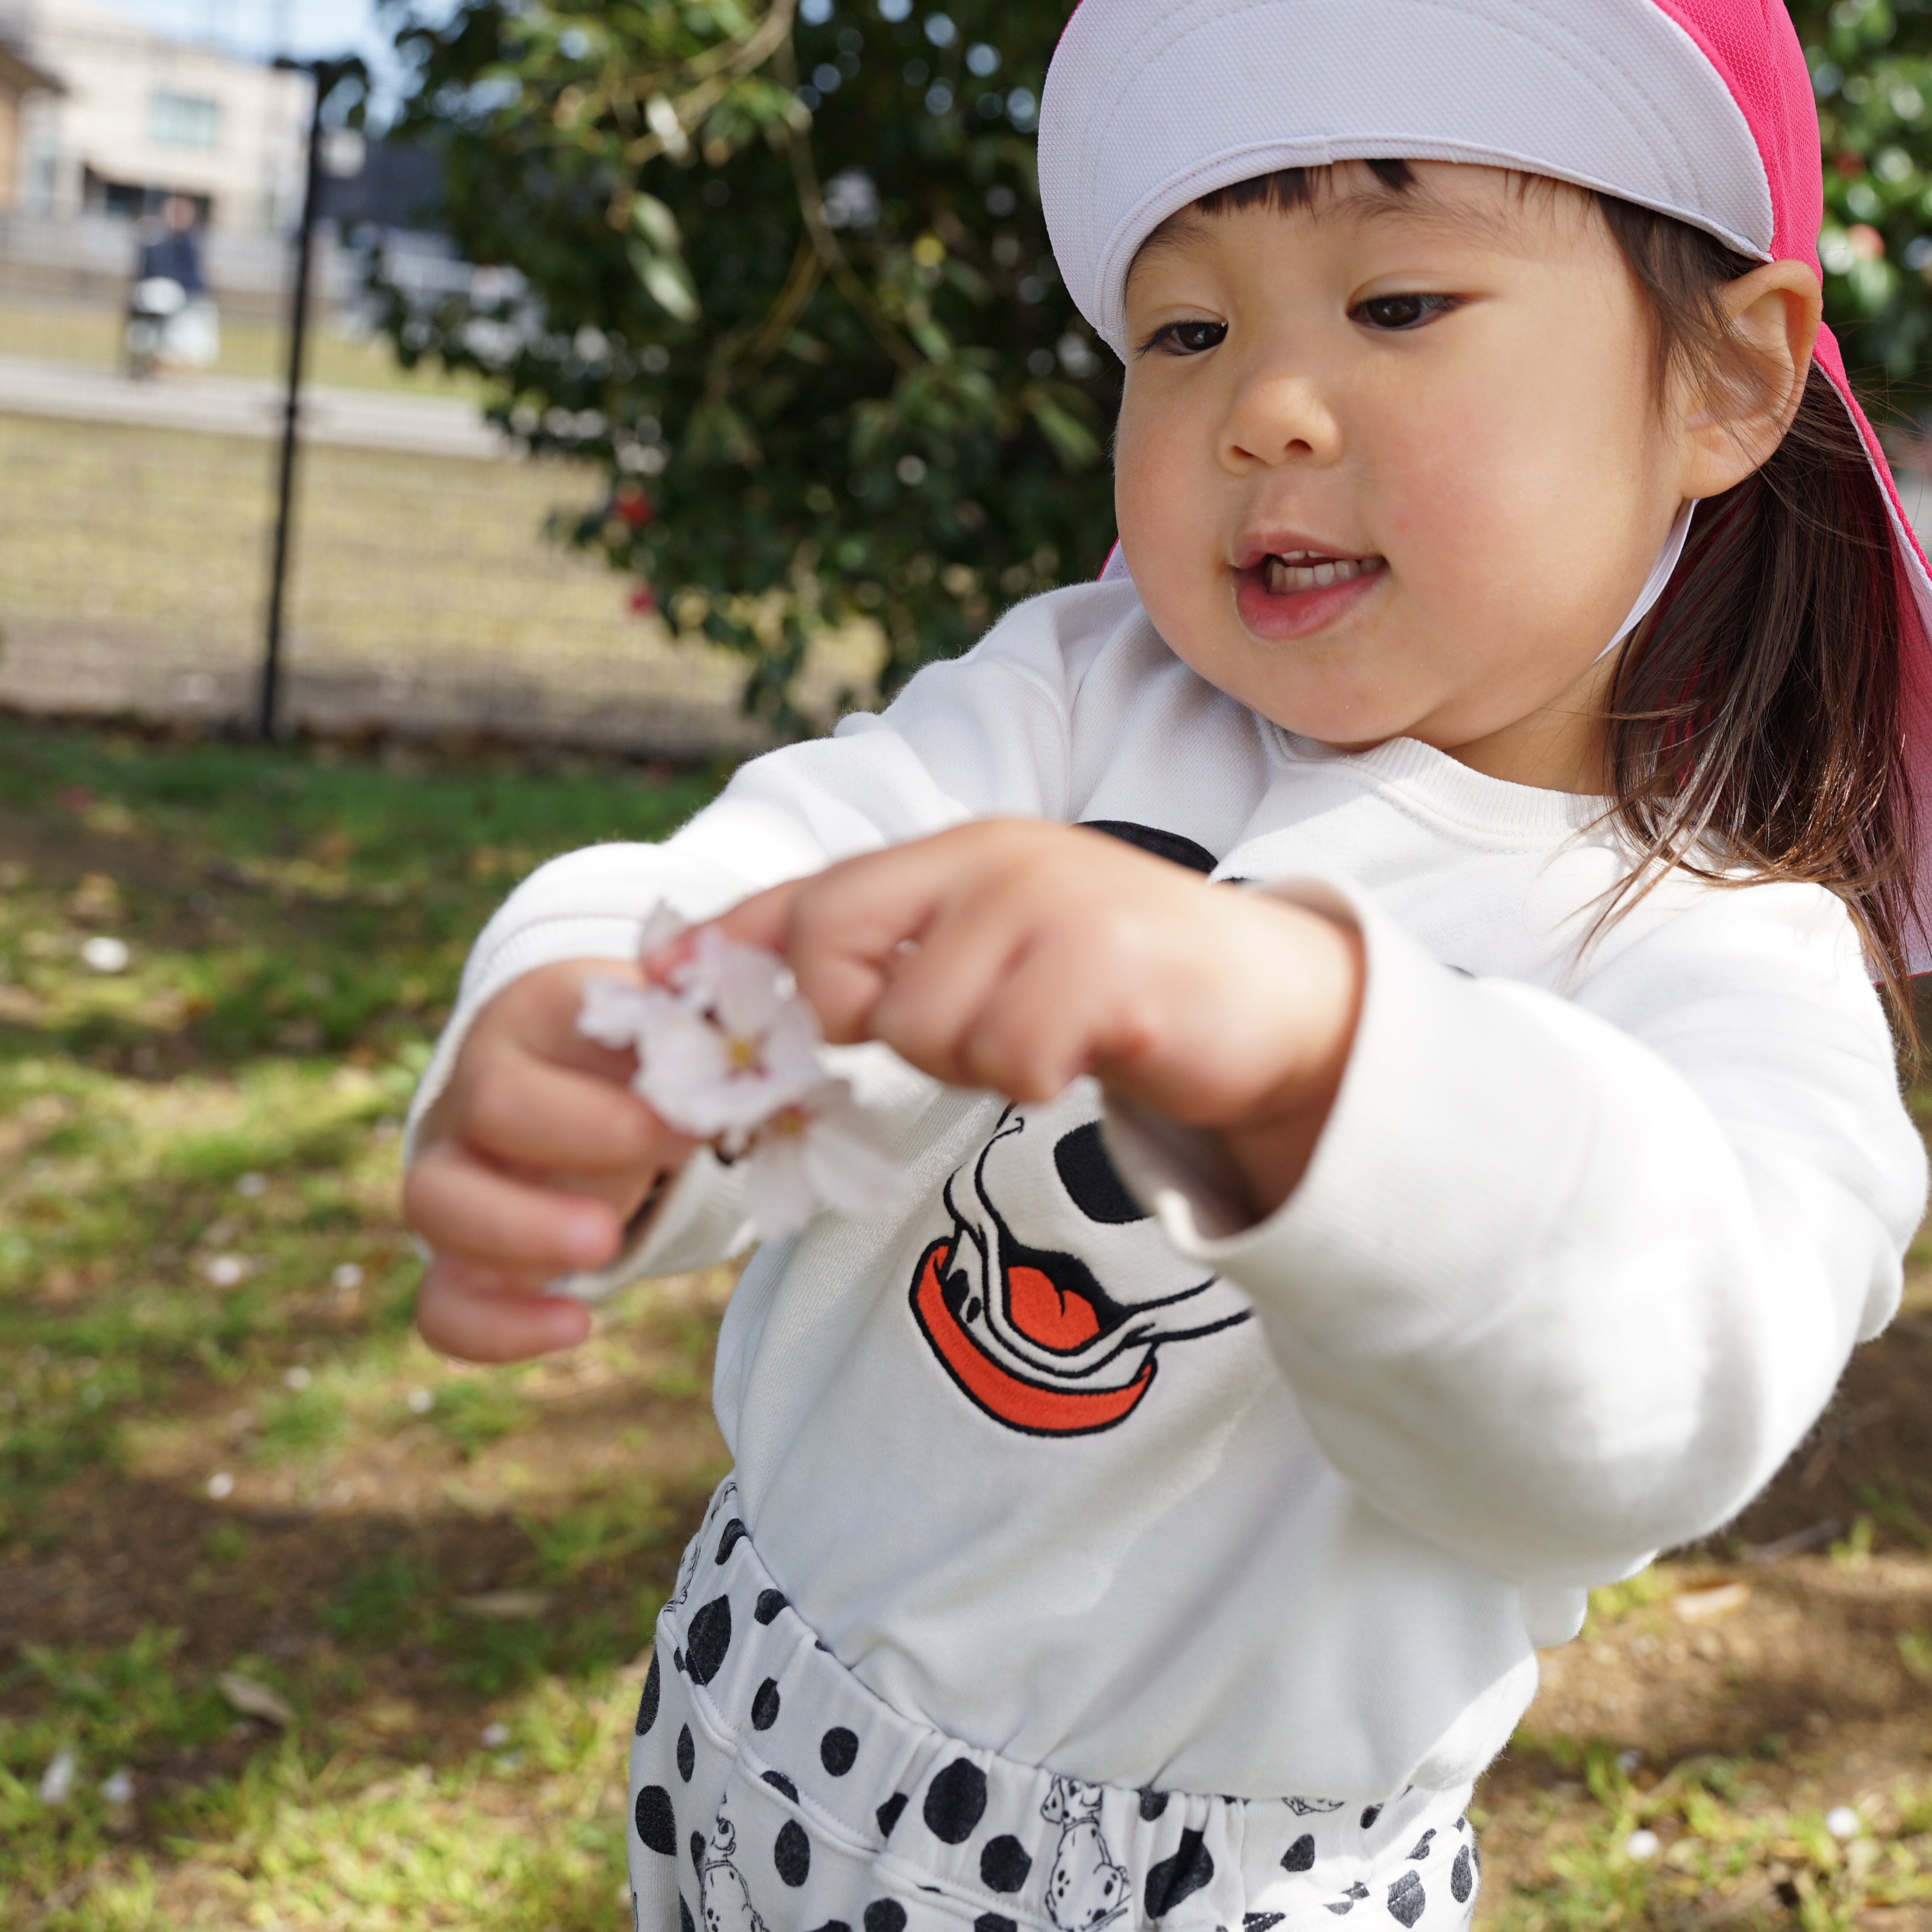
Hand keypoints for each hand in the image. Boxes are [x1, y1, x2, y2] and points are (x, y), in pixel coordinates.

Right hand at [404, 958, 705, 1360]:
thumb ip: (705, 1017)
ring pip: (433, 1201)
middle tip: (681, 1154)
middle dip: (584, 1135)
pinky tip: (575, 1325)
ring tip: (607, 1246)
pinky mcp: (454, 1256)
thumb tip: (749, 1034)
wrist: (566, 1099)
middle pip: (486, 1102)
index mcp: (536, 1017)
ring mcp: (452, 1175)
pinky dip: (497, 1327)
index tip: (702, 1107)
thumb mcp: (668, 1023)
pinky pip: (441, 1303)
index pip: (555, 1016)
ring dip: (522, 1232)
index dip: (632, 1062)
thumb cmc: (630, 1058)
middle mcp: (474, 1090)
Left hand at [709, 821, 1363, 1211]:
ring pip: (925, 1026)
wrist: (1272, 1002)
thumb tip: (751, 991)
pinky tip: (1086, 1052)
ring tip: (1044, 1034)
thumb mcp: (992, 953)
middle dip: (862, 1021)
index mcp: (957, 853)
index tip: (659, 990)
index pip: (808, 895)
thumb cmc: (1112, 988)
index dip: (727, 948)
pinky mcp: (1112, 969)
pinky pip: (1011, 1059)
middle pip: (834, 955)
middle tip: (950, 1033)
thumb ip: (889, 963)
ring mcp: (1056, 905)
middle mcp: (996, 859)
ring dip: (974, 1061)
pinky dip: (1039, 1078)